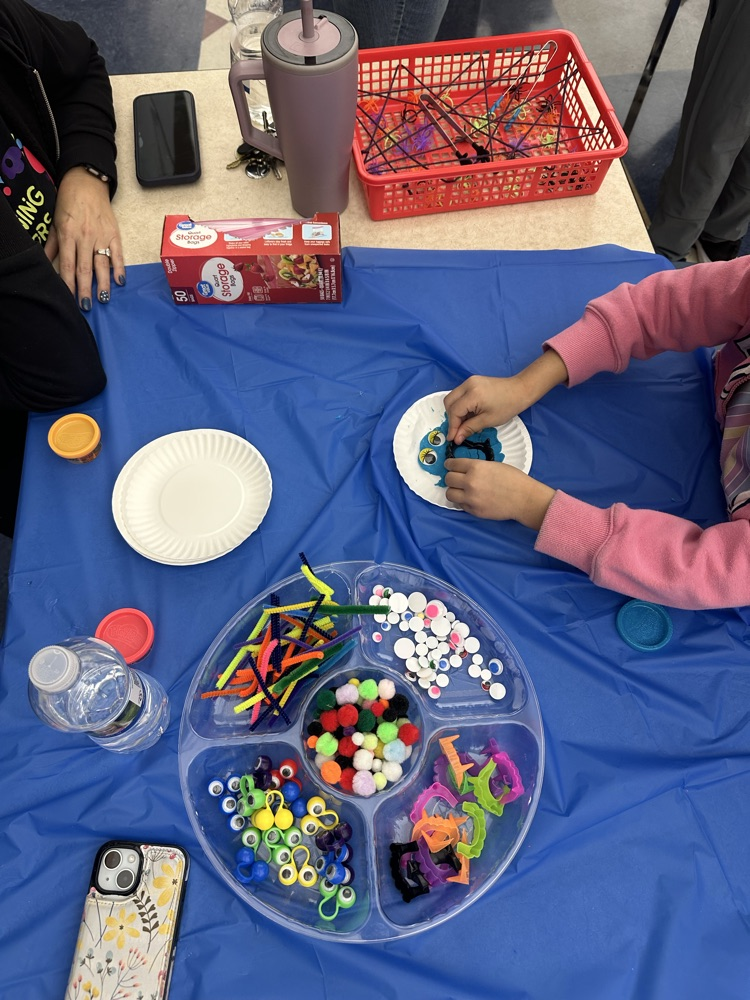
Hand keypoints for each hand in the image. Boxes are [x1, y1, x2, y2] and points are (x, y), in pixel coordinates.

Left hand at [45, 166, 125, 309]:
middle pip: (84, 269)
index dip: (68, 284)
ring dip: (103, 283)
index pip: (67, 265)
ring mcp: (101, 236)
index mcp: (68, 235)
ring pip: (102, 265)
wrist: (87, 182)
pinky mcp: (114, 234)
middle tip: (86, 306)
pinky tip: (120, 281)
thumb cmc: (69, 202)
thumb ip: (52, 244)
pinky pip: (118, 254)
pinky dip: (120, 268)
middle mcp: (85, 237)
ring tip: (103, 299)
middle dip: (85, 289)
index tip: (69, 299)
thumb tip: (45, 263)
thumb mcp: (55, 222)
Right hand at [444, 352, 568, 444]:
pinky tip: (471, 414)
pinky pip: (460, 394)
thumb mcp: (488, 420)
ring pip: (453, 398)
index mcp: (472, 394)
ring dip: (456, 412)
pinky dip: (462, 405)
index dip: (452, 427)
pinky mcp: (473, 382)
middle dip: (452, 418)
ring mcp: (470, 381)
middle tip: (459, 430)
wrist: (520, 390)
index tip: (453, 438)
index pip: (454, 411)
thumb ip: (469, 428)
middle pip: (449, 402)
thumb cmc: (508, 405)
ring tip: (467, 423)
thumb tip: (456, 438)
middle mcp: (468, 385)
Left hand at [444, 458, 555, 528]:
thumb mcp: (493, 465)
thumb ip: (476, 467)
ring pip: (449, 494)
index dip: (450, 464)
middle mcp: (470, 482)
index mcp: (476, 467)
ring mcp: (471, 498)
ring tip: (461, 491)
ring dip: (454, 491)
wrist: (524, 499)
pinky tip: (471, 499)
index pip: (452, 464)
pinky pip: (460, 505)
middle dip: (451, 478)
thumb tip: (464, 470)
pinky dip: (463, 502)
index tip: (450, 466)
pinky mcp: (474, 511)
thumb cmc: (513, 479)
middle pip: (448, 479)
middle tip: (456, 479)